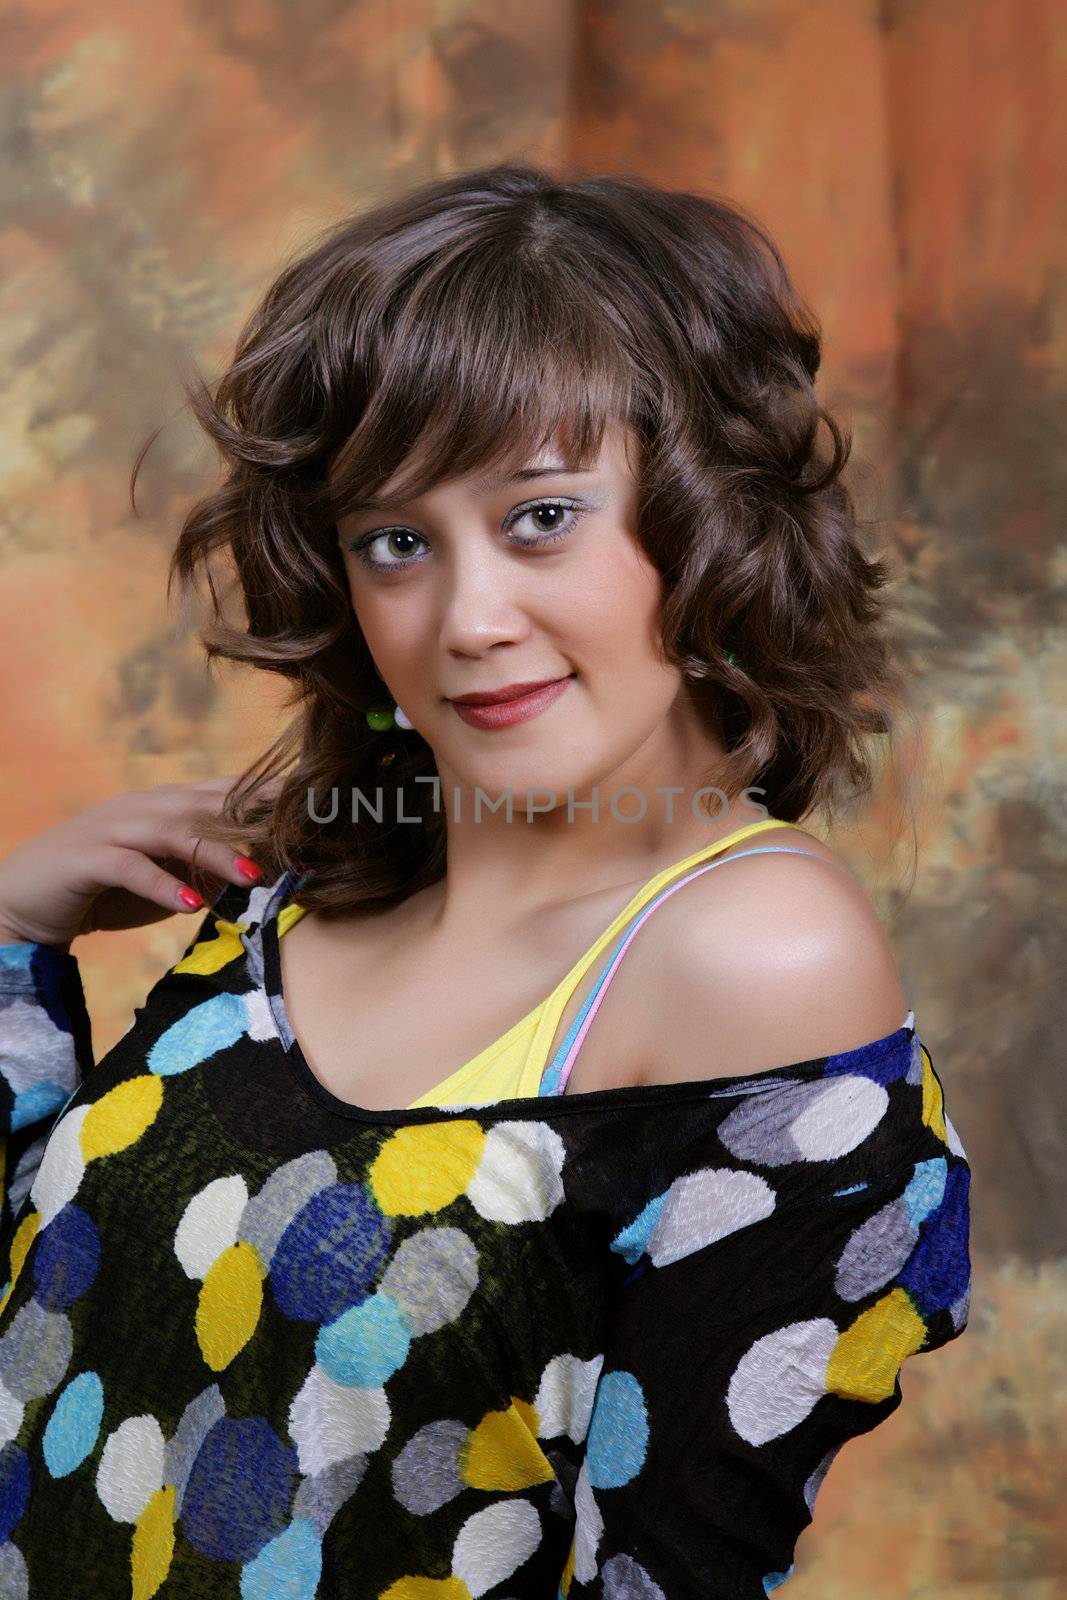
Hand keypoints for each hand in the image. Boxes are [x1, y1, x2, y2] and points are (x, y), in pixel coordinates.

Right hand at [0, 773, 283, 949]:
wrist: (24, 900)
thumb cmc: (105, 890)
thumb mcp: (166, 878)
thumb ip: (208, 871)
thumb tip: (264, 875)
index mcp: (164, 806)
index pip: (223, 793)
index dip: (266, 794)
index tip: (311, 802)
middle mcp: (141, 808)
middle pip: (205, 804)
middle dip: (252, 816)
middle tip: (297, 834)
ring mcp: (112, 829)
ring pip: (172, 831)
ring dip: (214, 852)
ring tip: (251, 876)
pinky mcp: (86, 859)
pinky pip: (129, 867)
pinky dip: (162, 884)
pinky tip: (189, 904)